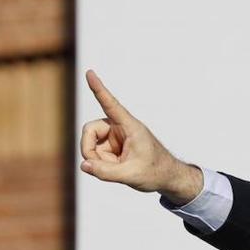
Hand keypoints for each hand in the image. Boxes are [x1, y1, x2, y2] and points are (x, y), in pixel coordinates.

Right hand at [79, 69, 202, 203]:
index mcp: (130, 127)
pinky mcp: (111, 146)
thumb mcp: (131, 175)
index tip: (89, 72)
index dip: (99, 89)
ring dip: (96, 159)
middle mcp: (120, 127)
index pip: (111, 105)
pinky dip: (100, 163)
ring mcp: (114, 136)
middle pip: (90, 130)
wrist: (166, 177)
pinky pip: (95, 153)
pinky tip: (115, 169)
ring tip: (115, 170)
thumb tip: (83, 165)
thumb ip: (106, 172)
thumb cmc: (155, 172)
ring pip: (91, 143)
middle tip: (94, 167)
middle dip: (88, 149)